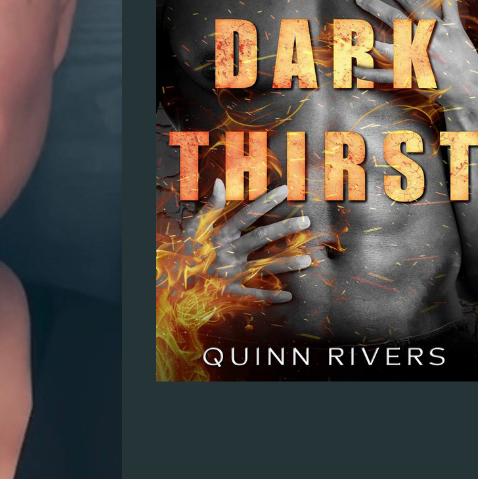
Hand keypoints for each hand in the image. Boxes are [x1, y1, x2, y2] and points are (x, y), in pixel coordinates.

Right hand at [169, 180, 311, 302]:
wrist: (169, 282)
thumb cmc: (184, 252)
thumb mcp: (193, 227)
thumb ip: (210, 206)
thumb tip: (221, 182)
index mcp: (221, 234)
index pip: (247, 214)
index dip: (266, 201)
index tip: (285, 190)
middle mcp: (228, 252)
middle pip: (260, 237)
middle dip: (285, 228)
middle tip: (306, 222)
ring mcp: (230, 273)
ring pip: (263, 266)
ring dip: (286, 264)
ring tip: (308, 260)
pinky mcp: (228, 291)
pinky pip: (252, 295)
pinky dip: (269, 296)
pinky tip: (289, 296)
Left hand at [353, 0, 477, 97]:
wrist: (469, 86)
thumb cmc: (463, 55)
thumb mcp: (458, 26)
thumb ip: (448, 2)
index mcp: (435, 27)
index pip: (413, 2)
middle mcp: (424, 41)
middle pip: (395, 19)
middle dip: (375, 6)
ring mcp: (416, 60)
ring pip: (388, 47)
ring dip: (369, 40)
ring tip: (351, 32)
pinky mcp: (410, 77)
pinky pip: (386, 76)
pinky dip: (369, 73)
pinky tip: (353, 68)